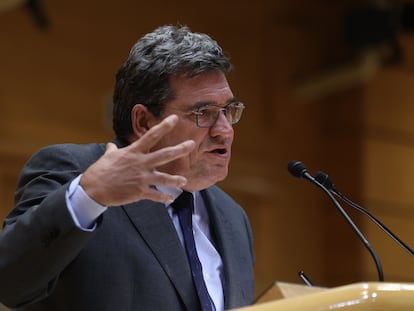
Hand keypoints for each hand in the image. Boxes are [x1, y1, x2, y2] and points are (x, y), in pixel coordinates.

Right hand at [80, 115, 194, 205]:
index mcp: (134, 152)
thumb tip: (111, 145)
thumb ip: (113, 150)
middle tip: (192, 144)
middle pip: (164, 154)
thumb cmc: (99, 171)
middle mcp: (140, 163)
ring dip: (176, 180)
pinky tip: (170, 198)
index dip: (164, 126)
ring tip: (184, 181)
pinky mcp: (139, 192)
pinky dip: (164, 198)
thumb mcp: (108, 157)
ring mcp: (141, 178)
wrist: (93, 189)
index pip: (151, 135)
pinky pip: (155, 195)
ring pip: (164, 178)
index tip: (175, 118)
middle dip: (180, 149)